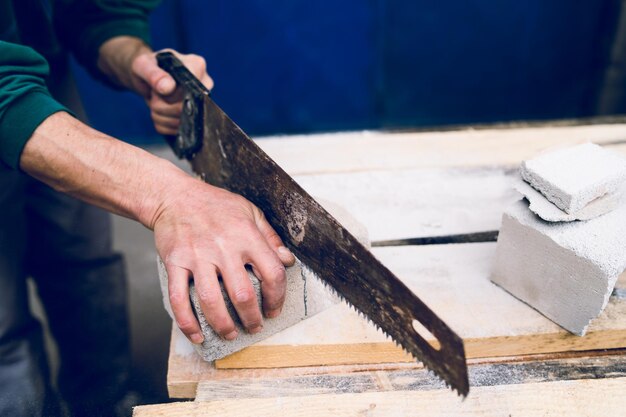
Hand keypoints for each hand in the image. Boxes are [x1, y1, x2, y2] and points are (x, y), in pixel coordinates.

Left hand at [130, 49, 213, 134]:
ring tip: (156, 101)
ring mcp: (202, 103)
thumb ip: (154, 74)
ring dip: (160, 116)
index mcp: (197, 66)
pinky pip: (175, 130)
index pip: (191, 90)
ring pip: (179, 123)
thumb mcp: (144, 65)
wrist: (148, 78)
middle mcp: (205, 85)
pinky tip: (160, 111)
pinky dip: (163, 124)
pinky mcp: (195, 118)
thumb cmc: (148, 67)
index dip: (171, 95)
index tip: (159, 89)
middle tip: (153, 95)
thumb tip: (167, 88)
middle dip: (161, 106)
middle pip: (184, 109)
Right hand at [152, 178, 294, 343]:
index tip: (274, 309)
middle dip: (251, 319)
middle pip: (243, 295)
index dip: (277, 298)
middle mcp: (224, 248)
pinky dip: (188, 322)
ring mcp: (197, 257)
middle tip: (253, 327)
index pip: (272, 273)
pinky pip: (179, 299)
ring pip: (212, 302)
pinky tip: (198, 334)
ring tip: (230, 334)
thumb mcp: (250, 211)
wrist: (175, 196)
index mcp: (247, 236)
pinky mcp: (175, 263)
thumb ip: (270, 236)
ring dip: (223, 325)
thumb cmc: (215, 204)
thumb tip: (287, 259)